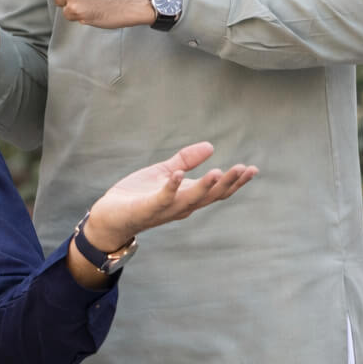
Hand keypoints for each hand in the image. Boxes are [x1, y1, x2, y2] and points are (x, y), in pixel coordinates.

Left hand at [80, 142, 257, 253]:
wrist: (109, 217)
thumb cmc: (136, 196)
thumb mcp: (164, 172)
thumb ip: (185, 160)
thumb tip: (210, 146)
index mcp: (187, 197)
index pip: (217, 191)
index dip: (235, 181)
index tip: (253, 169)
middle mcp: (181, 206)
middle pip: (211, 196)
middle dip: (229, 183)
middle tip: (246, 169)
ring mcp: (165, 209)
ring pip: (191, 199)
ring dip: (205, 186)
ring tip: (220, 171)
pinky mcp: (146, 209)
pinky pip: (161, 199)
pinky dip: (170, 187)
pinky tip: (177, 174)